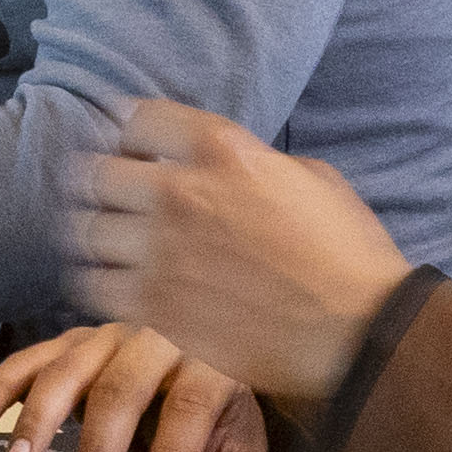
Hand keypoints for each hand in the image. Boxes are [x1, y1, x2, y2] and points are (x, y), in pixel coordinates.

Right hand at [0, 321, 269, 451]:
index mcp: (209, 366)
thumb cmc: (218, 421)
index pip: (189, 407)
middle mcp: (155, 342)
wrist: (200, 373)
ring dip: (37, 421)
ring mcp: (107, 339)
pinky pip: (28, 361)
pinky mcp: (70, 344)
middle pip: (120, 391)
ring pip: (66, 373)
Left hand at [61, 100, 420, 403]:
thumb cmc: (350, 255)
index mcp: (222, 151)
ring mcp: (163, 252)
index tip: (133, 146)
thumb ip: (256, 161)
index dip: (132, 132)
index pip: (138, 118)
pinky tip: (123, 286)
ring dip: (102, 236)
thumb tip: (226, 166)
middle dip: (106, 185)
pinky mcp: (156, 307)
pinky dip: (104, 283)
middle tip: (116, 199)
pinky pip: (96, 285)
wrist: (361, 333)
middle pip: (99, 174)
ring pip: (90, 231)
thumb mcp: (313, 179)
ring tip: (116, 246)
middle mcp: (181, 194)